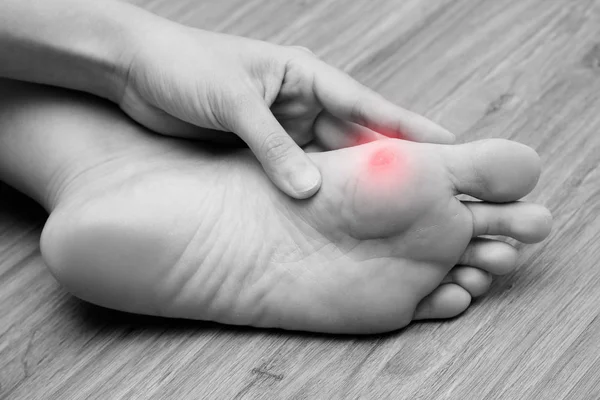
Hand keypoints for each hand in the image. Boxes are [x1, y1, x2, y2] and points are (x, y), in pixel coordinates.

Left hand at [119, 19, 454, 198]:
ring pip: (328, 161)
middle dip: (388, 167)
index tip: (451, 152)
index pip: (369, 106)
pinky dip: (311, 193)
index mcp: (304, 75)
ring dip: (351, 186)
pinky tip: (330, 215)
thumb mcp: (233, 102)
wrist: (131, 69)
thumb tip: (309, 191)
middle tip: (426, 197)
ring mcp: (281, 127)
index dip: (410, 131)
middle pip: (356, 139)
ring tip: (385, 215)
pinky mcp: (258, 148)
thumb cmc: (183, 65)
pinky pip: (294, 174)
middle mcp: (300, 101)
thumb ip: (272, 147)